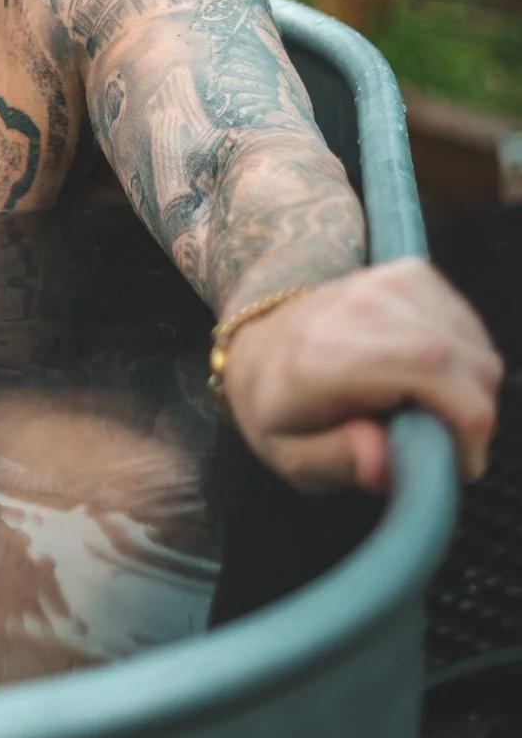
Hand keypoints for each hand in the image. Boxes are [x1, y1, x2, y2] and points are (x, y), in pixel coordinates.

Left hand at [221, 257, 502, 491]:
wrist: (261, 347)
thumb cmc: (280, 410)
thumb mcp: (292, 457)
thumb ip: (338, 462)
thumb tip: (380, 459)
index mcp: (326, 353)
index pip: (432, 368)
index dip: (467, 425)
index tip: (457, 464)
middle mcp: (360, 306)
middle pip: (467, 361)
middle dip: (472, 418)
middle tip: (440, 446)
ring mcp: (386, 282)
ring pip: (476, 347)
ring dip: (470, 392)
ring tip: (427, 413)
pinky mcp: (408, 273)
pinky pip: (469, 327)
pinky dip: (466, 362)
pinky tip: (432, 380)